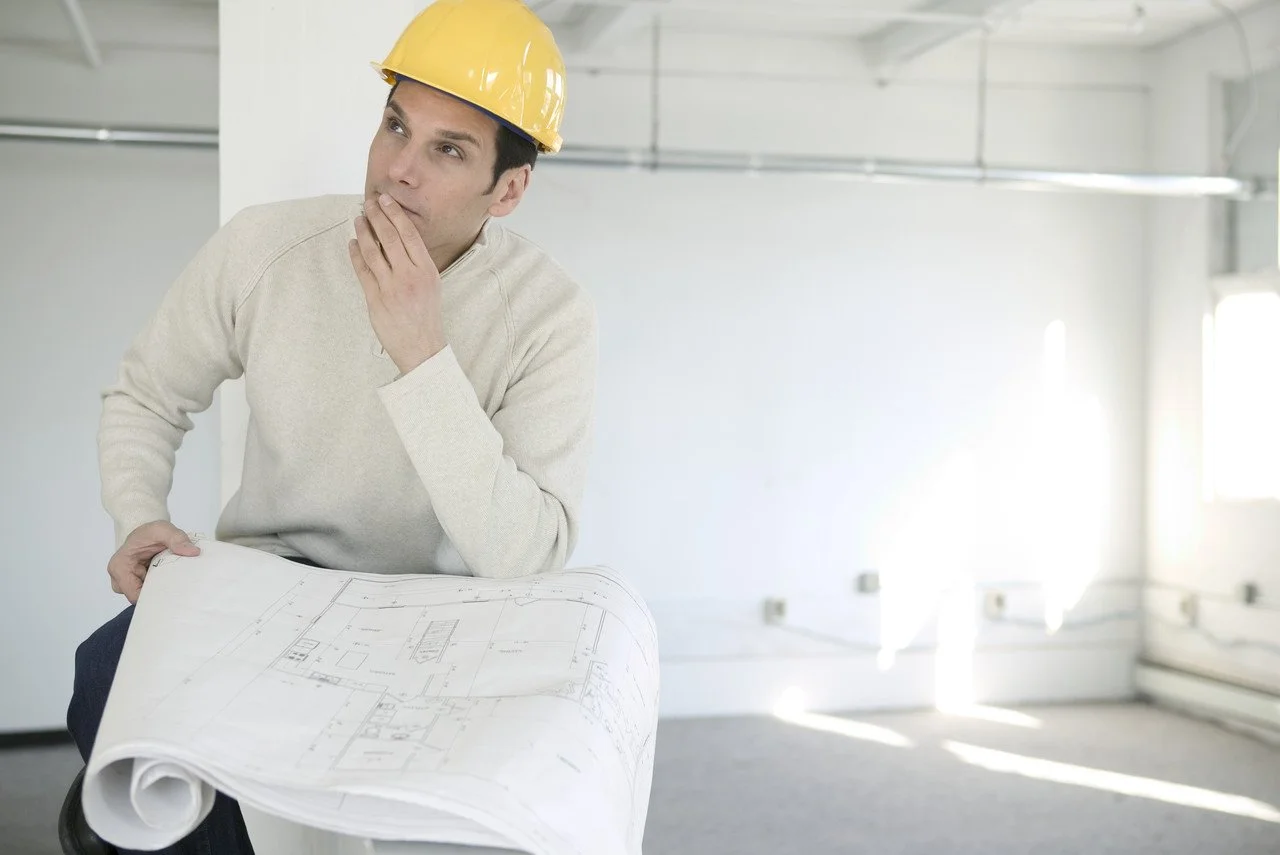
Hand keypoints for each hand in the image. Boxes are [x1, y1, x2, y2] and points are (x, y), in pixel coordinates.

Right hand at [107, 521, 199, 603]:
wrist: (146, 533)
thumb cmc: (149, 532)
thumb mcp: (163, 530)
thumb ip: (177, 539)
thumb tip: (193, 552)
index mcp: (120, 567)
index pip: (134, 595)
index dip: (154, 596)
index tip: (173, 591)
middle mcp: (119, 578)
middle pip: (140, 598)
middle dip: (159, 595)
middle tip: (179, 588)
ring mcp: (127, 583)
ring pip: (145, 597)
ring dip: (160, 591)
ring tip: (176, 583)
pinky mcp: (136, 584)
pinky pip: (149, 592)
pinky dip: (160, 588)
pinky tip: (171, 582)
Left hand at [349, 194, 446, 373]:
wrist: (422, 347)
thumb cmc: (426, 316)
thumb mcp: (431, 285)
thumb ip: (417, 263)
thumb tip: (398, 237)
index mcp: (426, 271)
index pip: (409, 234)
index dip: (395, 214)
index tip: (386, 200)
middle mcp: (409, 276)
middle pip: (390, 237)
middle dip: (377, 216)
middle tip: (368, 203)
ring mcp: (391, 288)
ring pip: (373, 251)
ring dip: (364, 232)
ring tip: (358, 219)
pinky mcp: (375, 299)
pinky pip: (362, 271)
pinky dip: (355, 254)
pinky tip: (352, 243)